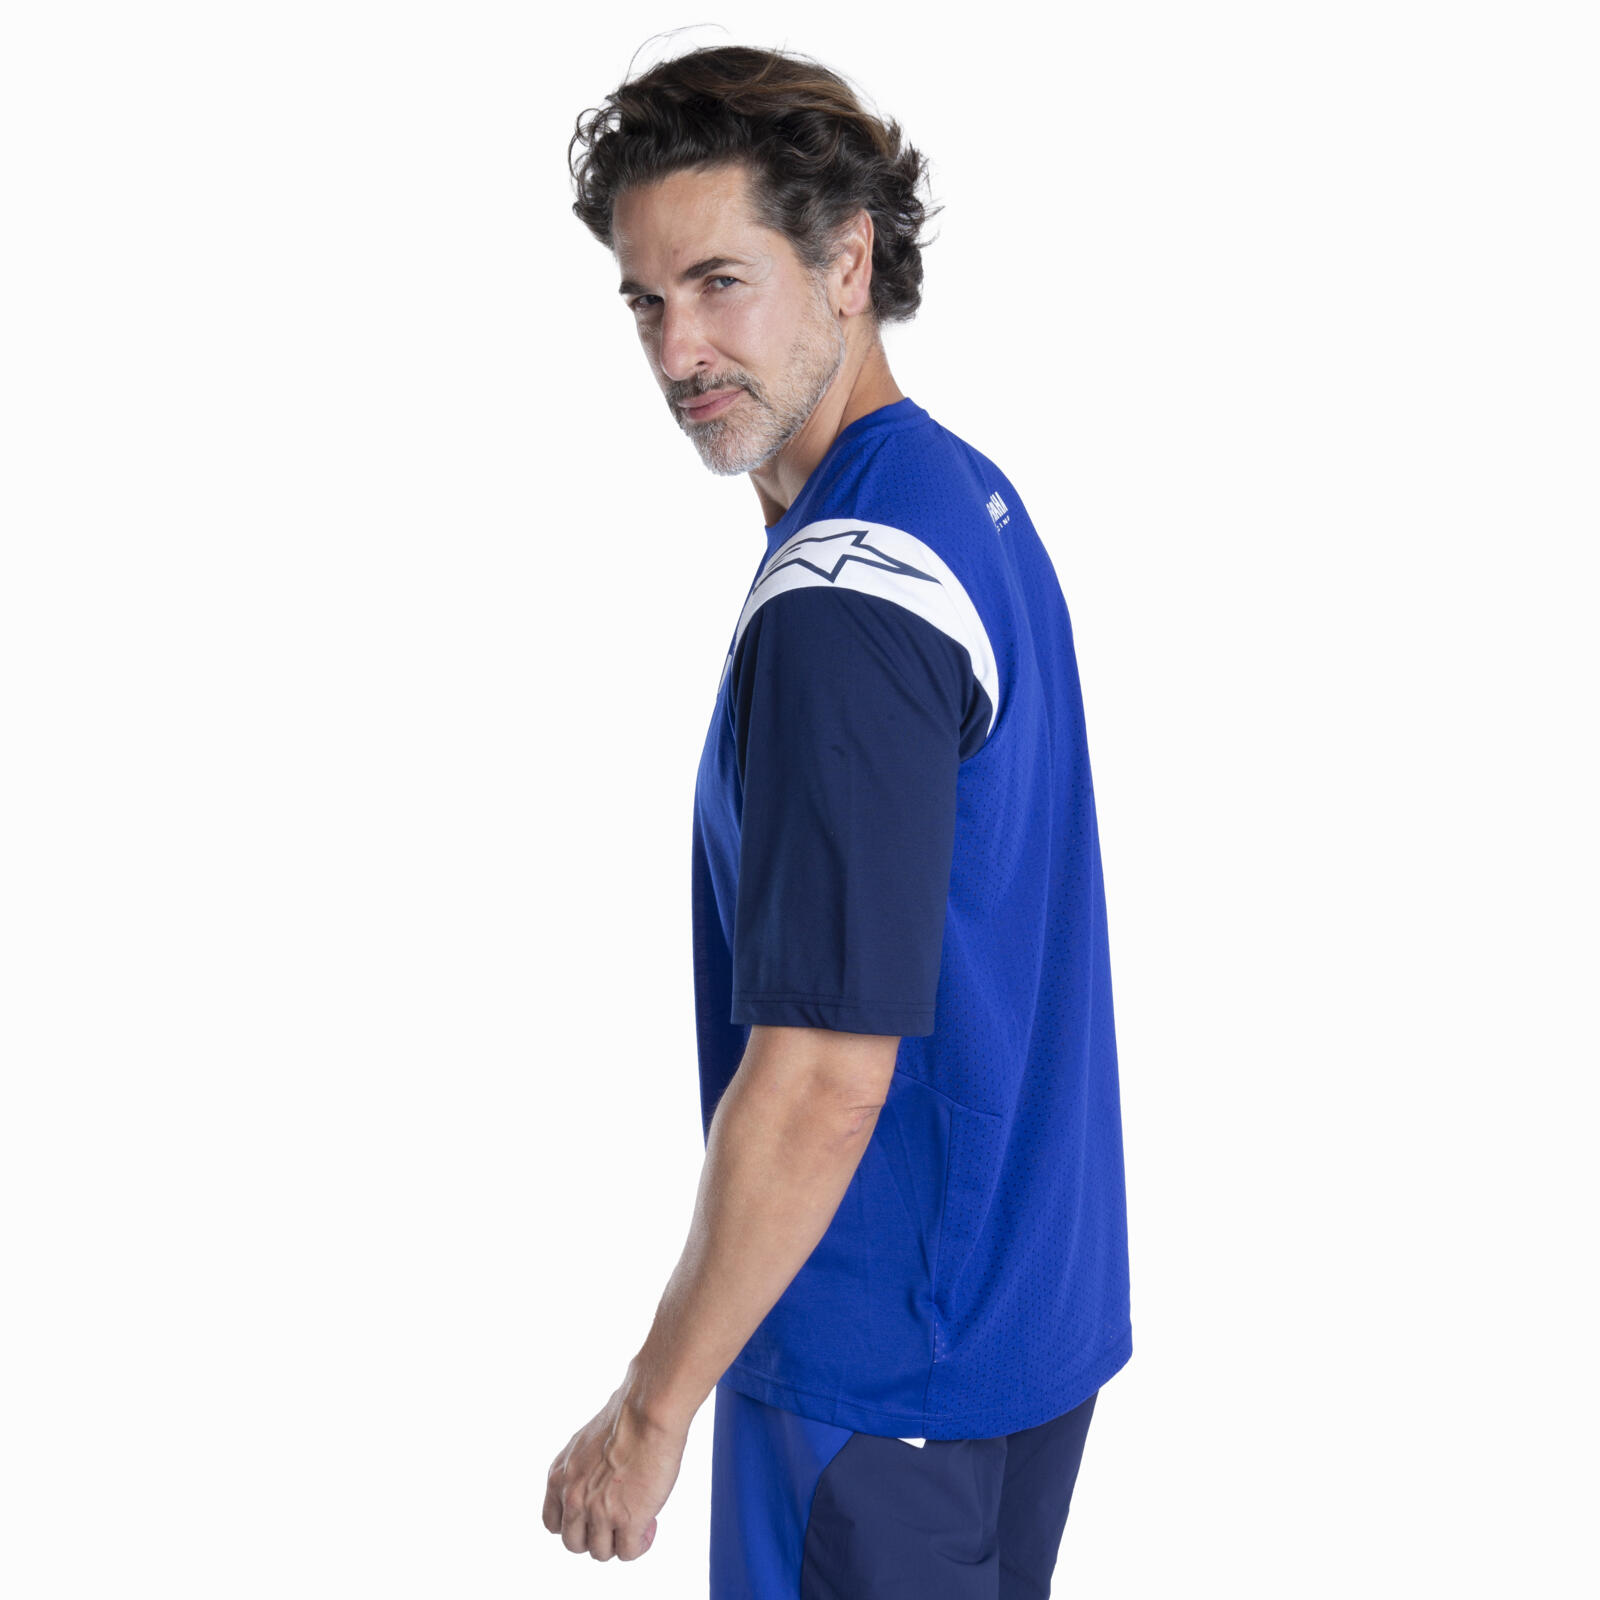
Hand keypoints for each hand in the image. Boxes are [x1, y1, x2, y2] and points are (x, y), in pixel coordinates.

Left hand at [543, 1380, 687, 1561]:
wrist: (647, 1412)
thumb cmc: (626, 1416)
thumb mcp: (586, 1444)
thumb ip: (582, 1470)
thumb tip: (597, 1484)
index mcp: (560, 1477)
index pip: (553, 1523)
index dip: (575, 1524)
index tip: (594, 1516)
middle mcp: (573, 1498)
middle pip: (574, 1544)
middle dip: (597, 1535)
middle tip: (619, 1518)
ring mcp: (598, 1513)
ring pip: (601, 1553)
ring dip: (620, 1541)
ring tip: (640, 1520)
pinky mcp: (627, 1521)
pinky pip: (629, 1552)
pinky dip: (641, 1543)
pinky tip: (650, 1523)